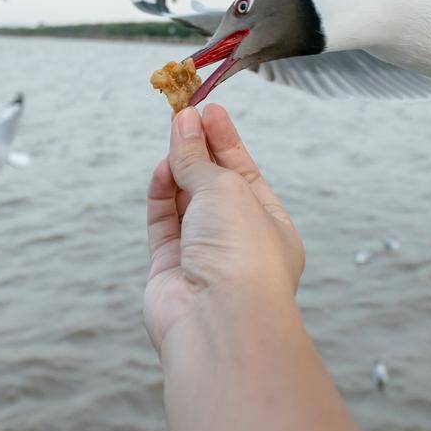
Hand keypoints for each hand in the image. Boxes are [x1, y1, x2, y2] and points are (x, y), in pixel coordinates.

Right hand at [143, 104, 303, 352]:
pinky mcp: (169, 269)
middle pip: (213, 186)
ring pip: (185, 202)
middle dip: (198, 149)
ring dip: (178, 167)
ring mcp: (202, 257)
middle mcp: (237, 242)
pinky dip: (160, 195)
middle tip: (182, 113)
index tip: (207, 108)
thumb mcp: (226, 189)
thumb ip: (198, 159)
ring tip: (171, 132)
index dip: (225, 140)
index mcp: (269, 226)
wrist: (219, 321)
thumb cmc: (241, 254)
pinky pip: (163, 223)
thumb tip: (183, 124)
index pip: (244, 173)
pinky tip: (161, 168)